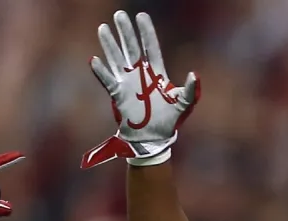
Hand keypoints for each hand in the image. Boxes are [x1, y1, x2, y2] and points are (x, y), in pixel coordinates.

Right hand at [83, 10, 200, 167]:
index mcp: (156, 73)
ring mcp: (127, 83)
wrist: (153, 138)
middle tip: (119, 15)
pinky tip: (94, 59)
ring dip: (110, 44)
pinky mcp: (118, 95)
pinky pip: (107, 80)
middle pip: (131, 47)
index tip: (141, 16)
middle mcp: (140, 74)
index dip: (146, 31)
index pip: (150, 46)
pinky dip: (101, 71)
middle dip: (125, 31)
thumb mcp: (183, 104)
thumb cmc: (169, 121)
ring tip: (103, 28)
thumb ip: (190, 90)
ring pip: (117, 59)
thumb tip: (194, 74)